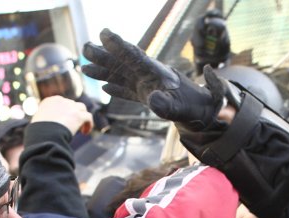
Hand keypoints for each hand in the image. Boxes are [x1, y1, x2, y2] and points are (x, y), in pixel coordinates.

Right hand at [31, 96, 93, 134]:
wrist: (44, 135)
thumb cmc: (38, 132)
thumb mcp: (38, 122)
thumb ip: (44, 119)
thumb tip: (46, 126)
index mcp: (49, 101)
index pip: (61, 103)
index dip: (65, 112)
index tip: (64, 122)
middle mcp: (61, 101)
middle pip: (72, 105)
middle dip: (73, 115)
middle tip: (71, 127)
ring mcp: (71, 107)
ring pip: (82, 108)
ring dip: (82, 117)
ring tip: (80, 129)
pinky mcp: (79, 115)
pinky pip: (88, 117)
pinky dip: (89, 124)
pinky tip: (86, 132)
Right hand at [81, 28, 224, 129]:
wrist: (204, 113)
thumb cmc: (194, 108)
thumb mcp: (181, 108)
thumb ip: (167, 104)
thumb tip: (153, 100)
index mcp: (157, 73)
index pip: (135, 56)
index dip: (119, 45)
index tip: (105, 33)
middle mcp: (150, 76)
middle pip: (123, 63)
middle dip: (104, 55)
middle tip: (85, 46)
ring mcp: (148, 86)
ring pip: (122, 76)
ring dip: (104, 72)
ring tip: (84, 67)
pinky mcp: (149, 97)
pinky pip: (129, 92)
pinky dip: (117, 90)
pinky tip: (105, 89)